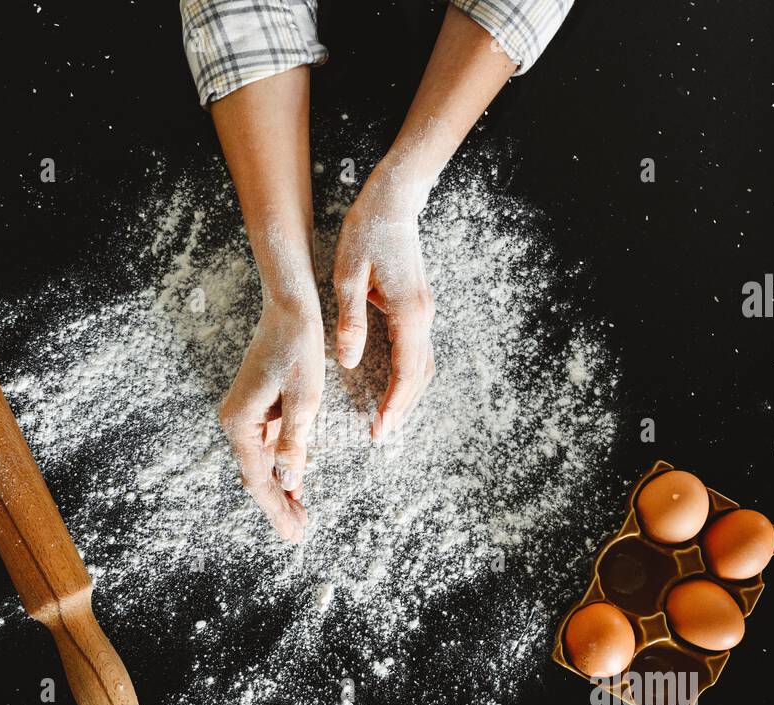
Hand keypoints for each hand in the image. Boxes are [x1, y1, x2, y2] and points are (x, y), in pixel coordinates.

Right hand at [217, 294, 324, 541]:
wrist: (290, 308)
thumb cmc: (299, 349)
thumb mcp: (305, 400)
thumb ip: (294, 444)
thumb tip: (289, 483)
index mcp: (241, 422)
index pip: (259, 479)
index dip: (277, 510)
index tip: (294, 534)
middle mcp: (236, 420)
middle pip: (256, 475)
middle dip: (278, 505)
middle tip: (298, 533)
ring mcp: (245, 414)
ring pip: (261, 463)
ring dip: (280, 488)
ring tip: (299, 517)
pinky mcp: (256, 407)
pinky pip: (266, 446)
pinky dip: (281, 466)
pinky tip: (296, 484)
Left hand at [333, 161, 436, 441]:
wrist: (394, 200)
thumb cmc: (367, 233)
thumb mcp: (349, 275)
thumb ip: (351, 322)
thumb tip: (350, 363)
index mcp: (408, 313)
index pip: (406, 373)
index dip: (394, 405)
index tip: (380, 430)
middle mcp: (423, 317)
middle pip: (420, 376)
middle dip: (402, 409)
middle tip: (381, 435)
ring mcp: (424, 312)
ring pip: (424, 366)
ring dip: (409, 395)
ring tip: (388, 419)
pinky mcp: (418, 306)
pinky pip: (419, 352)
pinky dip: (410, 376)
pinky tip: (395, 386)